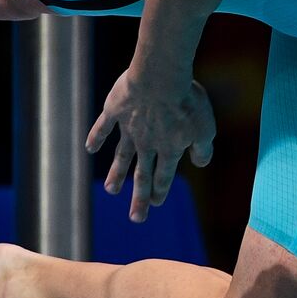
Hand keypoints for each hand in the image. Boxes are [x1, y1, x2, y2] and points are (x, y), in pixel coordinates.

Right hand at [86, 69, 214, 221]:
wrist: (160, 78)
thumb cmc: (187, 102)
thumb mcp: (206, 128)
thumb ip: (204, 149)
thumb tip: (201, 163)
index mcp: (168, 148)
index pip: (164, 176)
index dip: (160, 190)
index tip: (156, 203)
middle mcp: (147, 143)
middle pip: (142, 174)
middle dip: (139, 197)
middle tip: (136, 218)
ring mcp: (128, 128)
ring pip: (121, 156)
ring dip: (117, 174)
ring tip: (112, 190)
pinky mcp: (115, 110)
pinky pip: (102, 126)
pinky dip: (95, 137)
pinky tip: (90, 148)